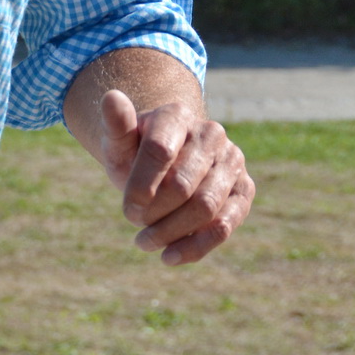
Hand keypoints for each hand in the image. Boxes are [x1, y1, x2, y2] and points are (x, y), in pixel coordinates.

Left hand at [99, 89, 254, 265]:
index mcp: (177, 115)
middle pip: (182, 185)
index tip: (127, 210)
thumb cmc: (135, 151)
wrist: (165, 161)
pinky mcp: (244, 190)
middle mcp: (211, 133)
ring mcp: (232, 161)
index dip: (140, 186)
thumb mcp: (119, 141)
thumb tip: (110, 97)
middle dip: (154, 212)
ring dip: (171, 232)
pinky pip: (225, 225)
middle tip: (134, 223)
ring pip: (205, 208)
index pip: (159, 151)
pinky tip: (170, 258)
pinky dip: (196, 247)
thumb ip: (115, 124)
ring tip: (144, 243)